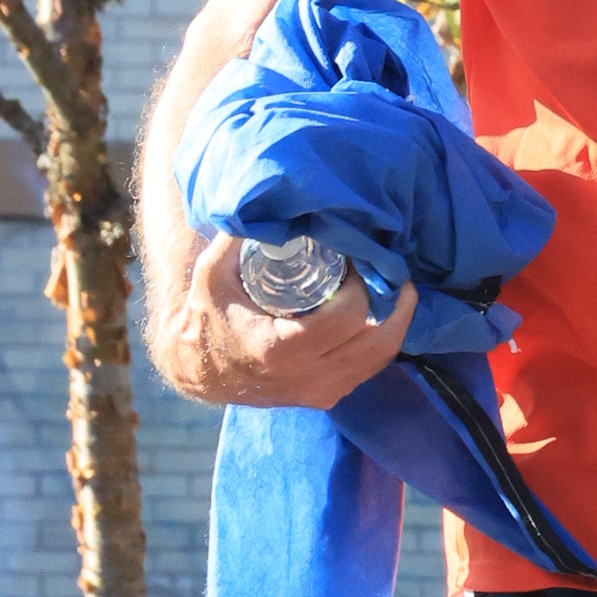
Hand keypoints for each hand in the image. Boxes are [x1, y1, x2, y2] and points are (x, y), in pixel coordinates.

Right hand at [159, 232, 417, 408]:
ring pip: (381, 358)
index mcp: (279, 350)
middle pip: (378, 340)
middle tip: (390, 270)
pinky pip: (371, 367)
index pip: (348, 317)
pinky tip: (381, 311)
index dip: (363, 284)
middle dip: (392, 302)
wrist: (201, 371)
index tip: (355, 260)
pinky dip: (382, 338)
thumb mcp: (213, 272)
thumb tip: (274, 200)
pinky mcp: (328, 397)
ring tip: (395, 287)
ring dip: (396, 320)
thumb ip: (240, 235)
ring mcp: (321, 392)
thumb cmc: (207, 316)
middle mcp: (307, 378)